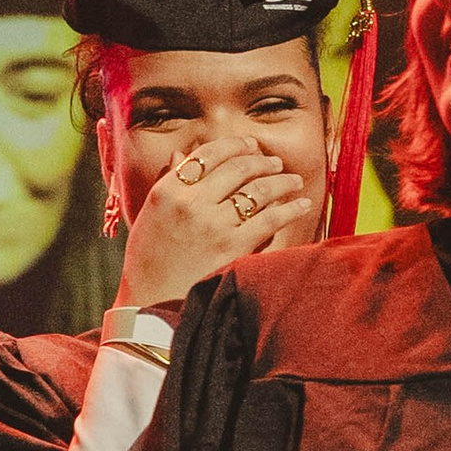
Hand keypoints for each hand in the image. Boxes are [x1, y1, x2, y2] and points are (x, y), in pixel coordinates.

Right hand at [116, 133, 309, 312]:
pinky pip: (270, 219)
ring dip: (281, 181)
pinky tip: (302, 204)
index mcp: (167, 191)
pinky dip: (290, 208)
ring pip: (258, 189)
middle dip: (262, 161)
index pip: (206, 154)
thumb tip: (181, 154)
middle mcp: (190, 203)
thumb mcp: (149, 215)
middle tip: (275, 163)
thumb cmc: (149, 261)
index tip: (250, 146)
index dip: (234, 145)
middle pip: (237, 167)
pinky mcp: (233, 247)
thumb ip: (166, 182)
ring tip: (293, 180)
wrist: (153, 305)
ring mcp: (213, 224)